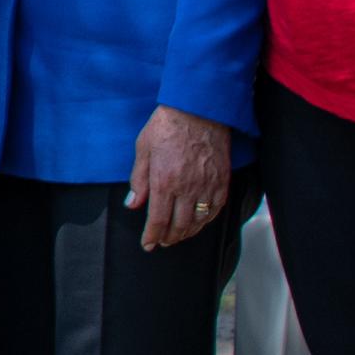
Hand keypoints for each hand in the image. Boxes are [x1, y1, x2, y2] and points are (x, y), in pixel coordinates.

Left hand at [125, 106, 236, 249]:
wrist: (198, 109)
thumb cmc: (167, 125)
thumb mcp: (143, 149)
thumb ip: (138, 180)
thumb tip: (133, 204)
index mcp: (164, 181)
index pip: (158, 220)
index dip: (152, 237)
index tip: (148, 245)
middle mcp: (187, 188)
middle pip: (179, 226)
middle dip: (168, 238)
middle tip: (162, 242)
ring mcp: (207, 186)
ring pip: (198, 221)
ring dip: (187, 233)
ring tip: (178, 236)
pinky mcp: (222, 181)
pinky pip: (216, 210)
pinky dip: (206, 221)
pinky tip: (199, 223)